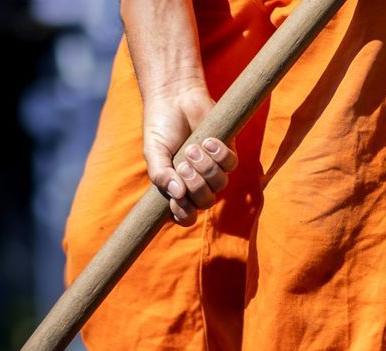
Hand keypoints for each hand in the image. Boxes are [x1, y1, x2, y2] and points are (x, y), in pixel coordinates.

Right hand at [142, 86, 233, 225]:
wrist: (174, 98)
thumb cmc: (161, 129)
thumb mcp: (154, 154)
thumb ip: (160, 176)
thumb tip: (178, 194)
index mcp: (177, 189)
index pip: (186, 216)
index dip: (184, 214)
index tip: (177, 200)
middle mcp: (197, 183)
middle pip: (206, 201)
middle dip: (196, 186)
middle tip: (183, 164)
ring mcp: (213, 168)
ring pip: (220, 184)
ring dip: (206, 168)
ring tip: (192, 148)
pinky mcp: (226, 150)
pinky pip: (231, 163)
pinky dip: (220, 154)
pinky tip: (207, 140)